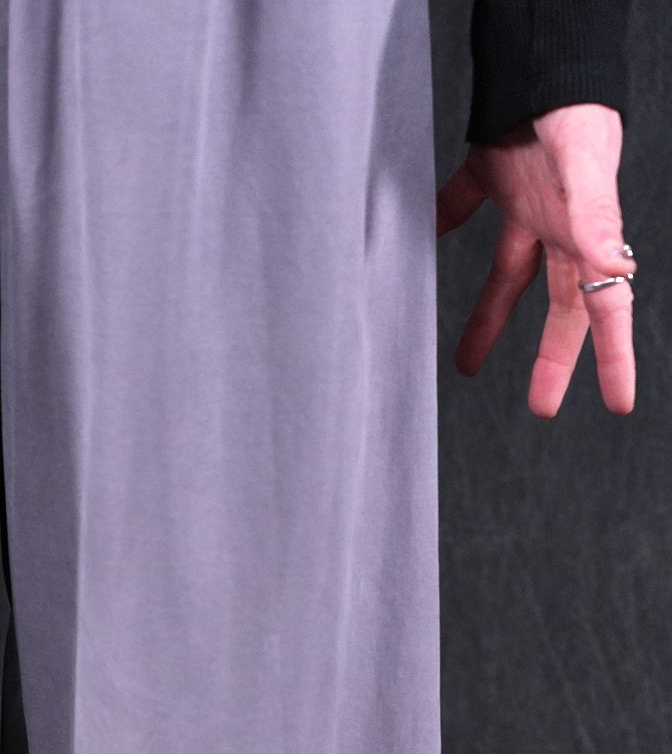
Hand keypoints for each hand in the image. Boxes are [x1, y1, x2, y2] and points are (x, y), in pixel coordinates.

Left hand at [436, 103, 633, 416]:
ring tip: (465, 364)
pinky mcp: (493, 173)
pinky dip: (444, 224)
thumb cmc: (571, 109)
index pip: (606, 307)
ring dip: (488, 320)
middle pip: (558, 306)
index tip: (618, 403)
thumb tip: (615, 272)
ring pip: (507, 276)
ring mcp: (528, 204)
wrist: (539, 57)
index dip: (612, 357)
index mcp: (587, 233)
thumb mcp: (585, 173)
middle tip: (541, 407)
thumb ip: (598, 222)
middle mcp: (560, 227)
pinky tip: (424, 243)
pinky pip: (462, 207)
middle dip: (550, 358)